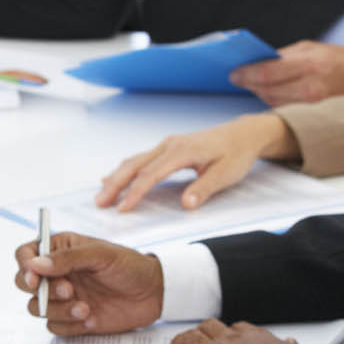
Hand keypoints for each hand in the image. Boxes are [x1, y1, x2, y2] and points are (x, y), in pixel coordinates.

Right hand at [14, 231, 161, 334]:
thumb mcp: (101, 254)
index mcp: (60, 250)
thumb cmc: (129, 266)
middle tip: (68, 290)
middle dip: (42, 291)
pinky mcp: (72, 318)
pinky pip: (55, 327)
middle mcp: (57, 273)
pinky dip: (70, 325)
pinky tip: (92, 318)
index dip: (24, 266)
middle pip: (24, 283)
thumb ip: (68, 259)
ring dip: (58, 310)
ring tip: (85, 308)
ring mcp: (63, 297)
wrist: (153, 294)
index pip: (26, 254)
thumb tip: (36, 264)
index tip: (35, 278)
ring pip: (38, 308)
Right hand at [97, 113, 298, 212]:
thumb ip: (204, 188)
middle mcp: (169, 145)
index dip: (135, 193)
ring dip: (116, 177)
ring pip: (134, 160)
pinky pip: (141, 159)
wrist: (242, 134)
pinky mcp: (167, 148)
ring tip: (101, 194)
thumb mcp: (226, 174)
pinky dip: (125, 170)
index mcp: (182, 151)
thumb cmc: (236, 154)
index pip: (151, 174)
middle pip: (135, 165)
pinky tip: (112, 178)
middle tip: (100, 203)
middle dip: (115, 184)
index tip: (122, 209)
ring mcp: (167, 145)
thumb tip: (186, 205)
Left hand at [229, 40, 343, 105]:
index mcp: (309, 65)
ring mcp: (314, 107)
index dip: (246, 74)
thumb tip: (255, 63)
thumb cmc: (339, 60)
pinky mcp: (316, 118)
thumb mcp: (312, 48)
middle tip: (240, 78)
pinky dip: (276, 103)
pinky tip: (273, 95)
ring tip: (257, 85)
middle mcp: (311, 89)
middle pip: (267, 91)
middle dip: (251, 84)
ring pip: (274, 103)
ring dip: (262, 94)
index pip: (267, 73)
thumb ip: (283, 56)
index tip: (233, 73)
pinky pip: (286, 111)